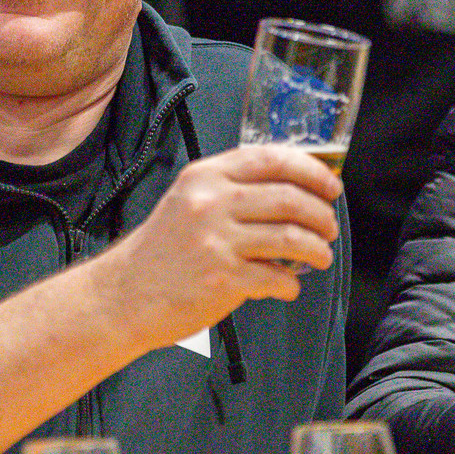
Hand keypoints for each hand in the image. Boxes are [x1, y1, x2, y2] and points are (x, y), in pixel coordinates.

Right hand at [87, 145, 340, 348]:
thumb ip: (232, 189)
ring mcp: (216, 240)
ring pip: (291, 238)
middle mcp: (211, 202)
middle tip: (330, 226)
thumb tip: (294, 190)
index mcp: (206, 176)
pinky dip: (291, 284)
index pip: (272, 159)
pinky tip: (288, 286)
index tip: (331, 186)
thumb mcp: (189, 200)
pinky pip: (277, 278)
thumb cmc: (161, 251)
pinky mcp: (222, 278)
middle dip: (322, 214)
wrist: (124, 294)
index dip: (312, 171)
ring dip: (317, 249)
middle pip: (289, 199)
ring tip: (321, 255)